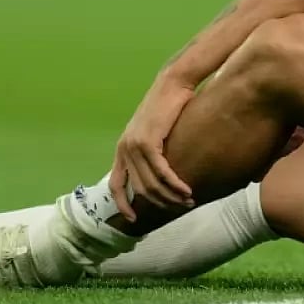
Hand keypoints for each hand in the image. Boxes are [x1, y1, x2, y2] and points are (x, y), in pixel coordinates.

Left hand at [109, 83, 195, 220]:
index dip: (123, 205)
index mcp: (122, 148)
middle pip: (139, 189)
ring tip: (187, 200)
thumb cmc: (169, 105)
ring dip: (170, 196)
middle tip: (179, 207)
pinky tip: (186, 190)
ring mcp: (134, 145)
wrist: (173, 83)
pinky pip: (161, 172)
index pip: (115, 184)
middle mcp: (124, 148)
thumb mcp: (154, 131)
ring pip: (151, 183)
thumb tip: (162, 174)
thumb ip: (152, 152)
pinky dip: (174, 184)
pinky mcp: (148, 141)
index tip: (134, 220)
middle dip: (160, 203)